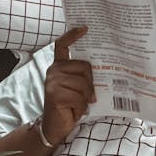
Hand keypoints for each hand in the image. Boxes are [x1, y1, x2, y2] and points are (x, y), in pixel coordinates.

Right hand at [42, 27, 94, 143]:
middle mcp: (54, 70)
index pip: (62, 45)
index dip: (72, 35)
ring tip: (78, 105)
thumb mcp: (77, 88)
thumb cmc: (69, 106)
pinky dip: (81, 106)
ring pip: (83, 83)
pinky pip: (79, 96)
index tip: (85, 28)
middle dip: (90, 83)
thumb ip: (83, 76)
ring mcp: (53, 81)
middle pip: (83, 67)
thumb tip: (102, 69)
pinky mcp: (54, 94)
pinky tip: (74, 110)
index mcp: (59, 66)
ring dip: (85, 98)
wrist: (55, 127)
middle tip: (87, 96)